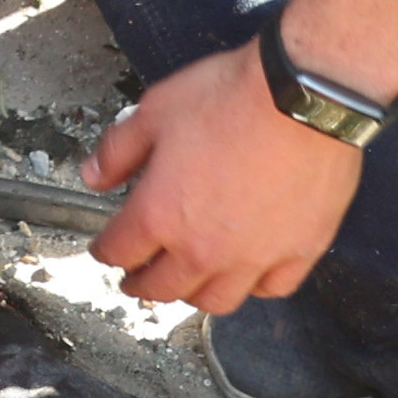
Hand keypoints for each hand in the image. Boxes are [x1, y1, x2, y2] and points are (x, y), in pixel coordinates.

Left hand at [87, 35, 369, 312]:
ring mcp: (253, 257)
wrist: (302, 97)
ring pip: (215, 300)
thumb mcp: (155, 111)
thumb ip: (119, 150)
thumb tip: (94, 175)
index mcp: (160, 215)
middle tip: (137, 278)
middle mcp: (203, 248)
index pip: (119, 250)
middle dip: (141, 283)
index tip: (105, 248)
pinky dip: (255, 288)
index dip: (104, 250)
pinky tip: (249, 275)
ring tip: (187, 282)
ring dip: (194, 294)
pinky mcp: (297, 252)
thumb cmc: (232, 98)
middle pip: (162, 288)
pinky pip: (271, 289)